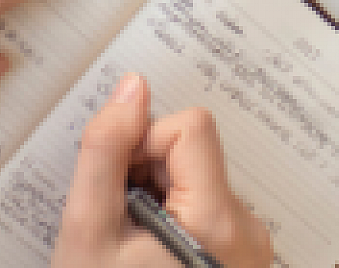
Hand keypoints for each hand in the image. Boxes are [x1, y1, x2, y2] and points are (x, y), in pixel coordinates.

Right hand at [53, 73, 274, 267]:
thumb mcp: (88, 231)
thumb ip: (105, 151)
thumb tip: (132, 88)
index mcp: (218, 222)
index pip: (189, 128)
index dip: (141, 146)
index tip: (118, 190)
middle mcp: (248, 232)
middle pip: (193, 154)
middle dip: (146, 176)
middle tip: (119, 226)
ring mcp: (250, 249)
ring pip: (195, 181)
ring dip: (156, 200)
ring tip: (132, 249)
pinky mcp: (243, 258)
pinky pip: (206, 210)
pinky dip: (172, 222)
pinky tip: (149, 258)